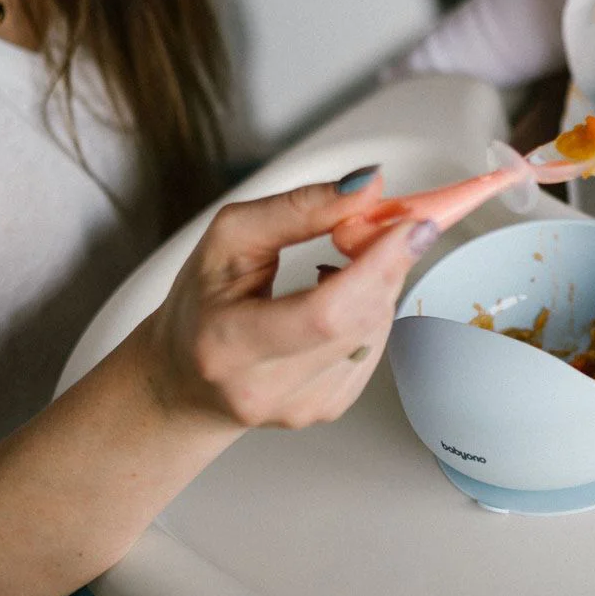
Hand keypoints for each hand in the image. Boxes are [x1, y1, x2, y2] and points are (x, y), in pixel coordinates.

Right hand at [142, 169, 439, 429]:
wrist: (183, 379)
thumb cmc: (201, 303)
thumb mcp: (230, 238)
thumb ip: (299, 207)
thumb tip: (366, 186)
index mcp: (229, 344)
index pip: (325, 312)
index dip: (378, 265)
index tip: (411, 225)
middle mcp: (265, 387)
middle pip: (361, 319)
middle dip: (390, 260)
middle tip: (388, 222)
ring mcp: (301, 408)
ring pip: (376, 328)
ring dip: (379, 281)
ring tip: (345, 260)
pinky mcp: (327, 409)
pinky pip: (375, 345)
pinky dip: (371, 308)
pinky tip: (340, 297)